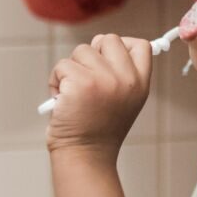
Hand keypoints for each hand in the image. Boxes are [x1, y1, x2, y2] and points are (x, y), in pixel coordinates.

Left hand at [46, 34, 151, 156]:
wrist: (85, 157)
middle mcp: (126, 79)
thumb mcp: (124, 101)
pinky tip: (61, 99)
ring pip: (82, 50)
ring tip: (72, 93)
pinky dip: (56, 80)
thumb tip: (103, 42)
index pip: (141, 45)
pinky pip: (62, 65)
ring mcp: (104, 80)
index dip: (122, 45)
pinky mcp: (80, 83)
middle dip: (92, 54)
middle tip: (86, 77)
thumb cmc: (98, 129)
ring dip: (71, 68)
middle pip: (108, 40)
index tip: (107, 58)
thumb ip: (122, 73)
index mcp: (140, 84)